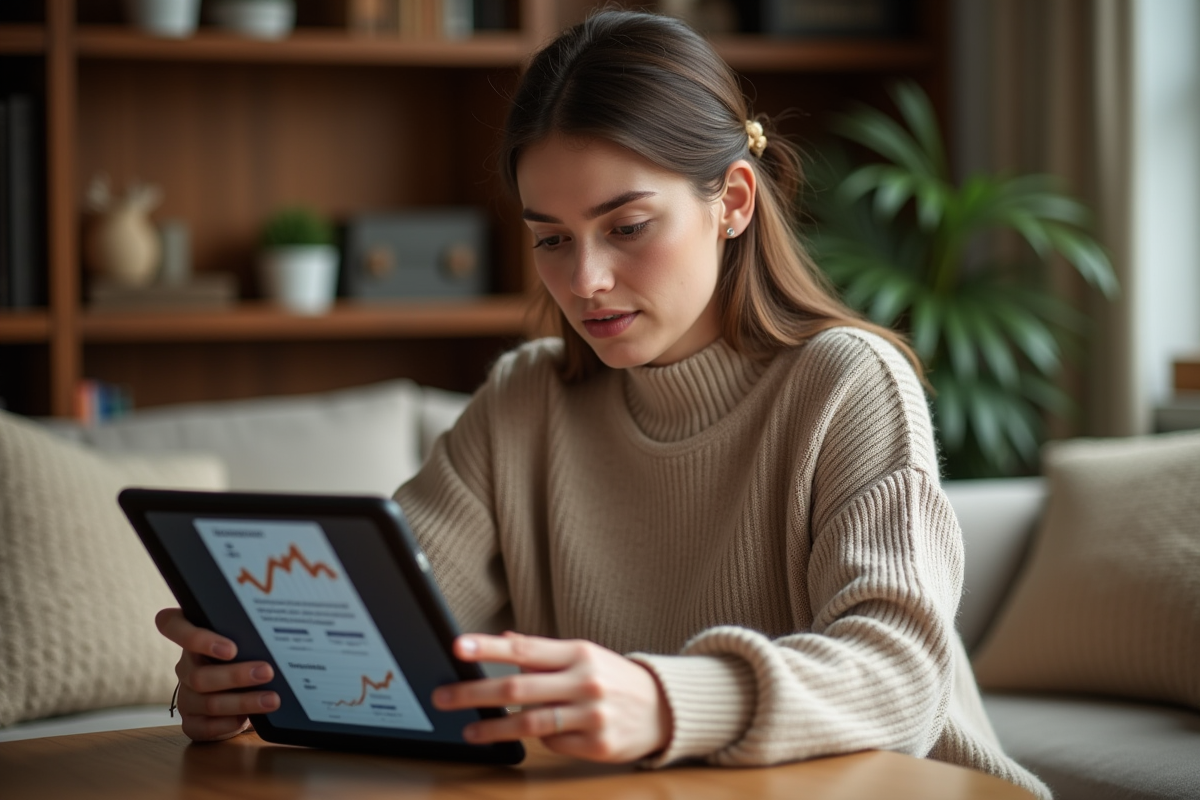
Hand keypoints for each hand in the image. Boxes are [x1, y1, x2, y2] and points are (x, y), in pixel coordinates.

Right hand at [155, 608, 279, 741]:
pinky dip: (229, 724)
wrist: (248, 692)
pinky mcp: (191, 721)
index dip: (195, 638)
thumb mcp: (247, 639)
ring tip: (272, 699)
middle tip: (267, 672)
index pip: (171, 624)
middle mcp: (184, 665)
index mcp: (191, 636)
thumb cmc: (250, 654)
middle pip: (199, 674)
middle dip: (236, 676)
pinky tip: (249, 719)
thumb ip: (249, 632)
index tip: (231, 649)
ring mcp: (186, 695)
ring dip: (243, 702)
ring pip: (207, 702)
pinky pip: (204, 727)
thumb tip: (279, 628)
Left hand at [431, 631, 672, 762]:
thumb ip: (544, 652)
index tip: (458, 647)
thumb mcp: (584, 656)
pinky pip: (553, 744)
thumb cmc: (615, 678)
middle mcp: (585, 681)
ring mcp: (592, 715)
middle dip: (475, 693)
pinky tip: (530, 737)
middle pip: (518, 687)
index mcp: (579, 653)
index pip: (524, 647)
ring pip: (530, 722)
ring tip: (470, 730)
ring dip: (494, 727)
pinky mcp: (597, 745)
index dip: (487, 648)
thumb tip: (504, 640)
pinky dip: (539, 740)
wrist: (664, 709)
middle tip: (445, 697)